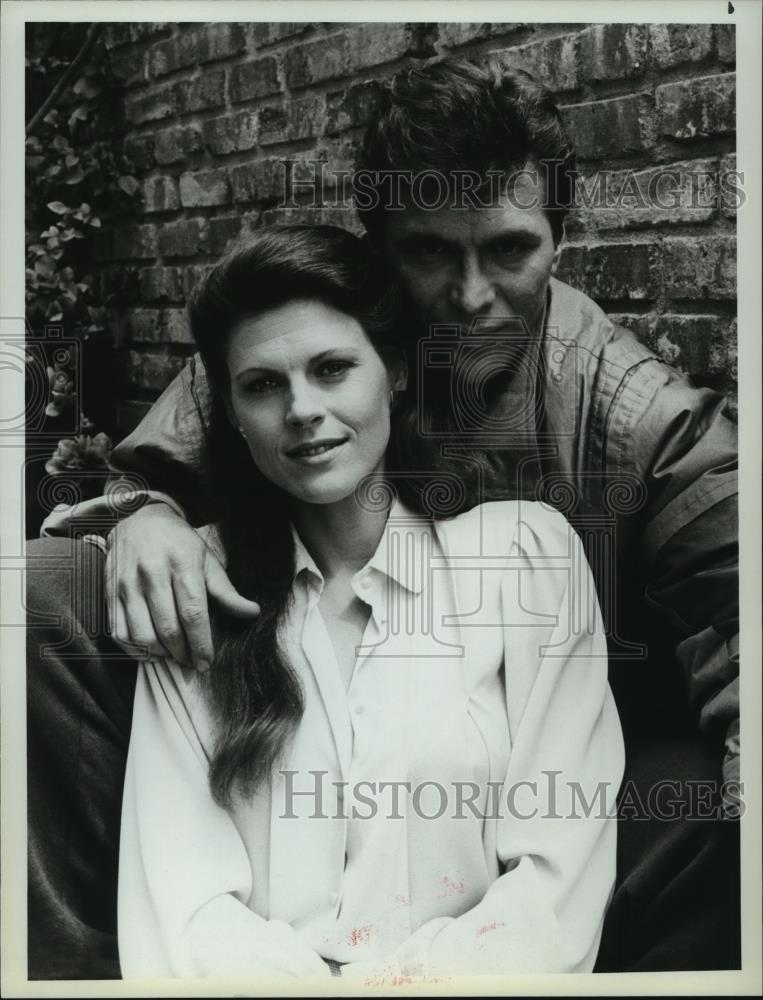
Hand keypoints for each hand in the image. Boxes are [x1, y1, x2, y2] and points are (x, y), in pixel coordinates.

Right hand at [105, 502, 258, 669]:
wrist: (139, 520)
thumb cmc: (179, 543)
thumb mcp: (207, 559)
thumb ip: (226, 591)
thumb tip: (251, 613)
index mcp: (181, 563)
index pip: (193, 612)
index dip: (201, 643)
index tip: (207, 661)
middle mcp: (152, 573)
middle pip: (168, 627)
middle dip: (183, 653)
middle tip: (192, 662)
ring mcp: (127, 583)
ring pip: (142, 634)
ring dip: (160, 654)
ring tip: (173, 655)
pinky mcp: (110, 592)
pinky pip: (118, 631)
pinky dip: (135, 650)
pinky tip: (150, 651)